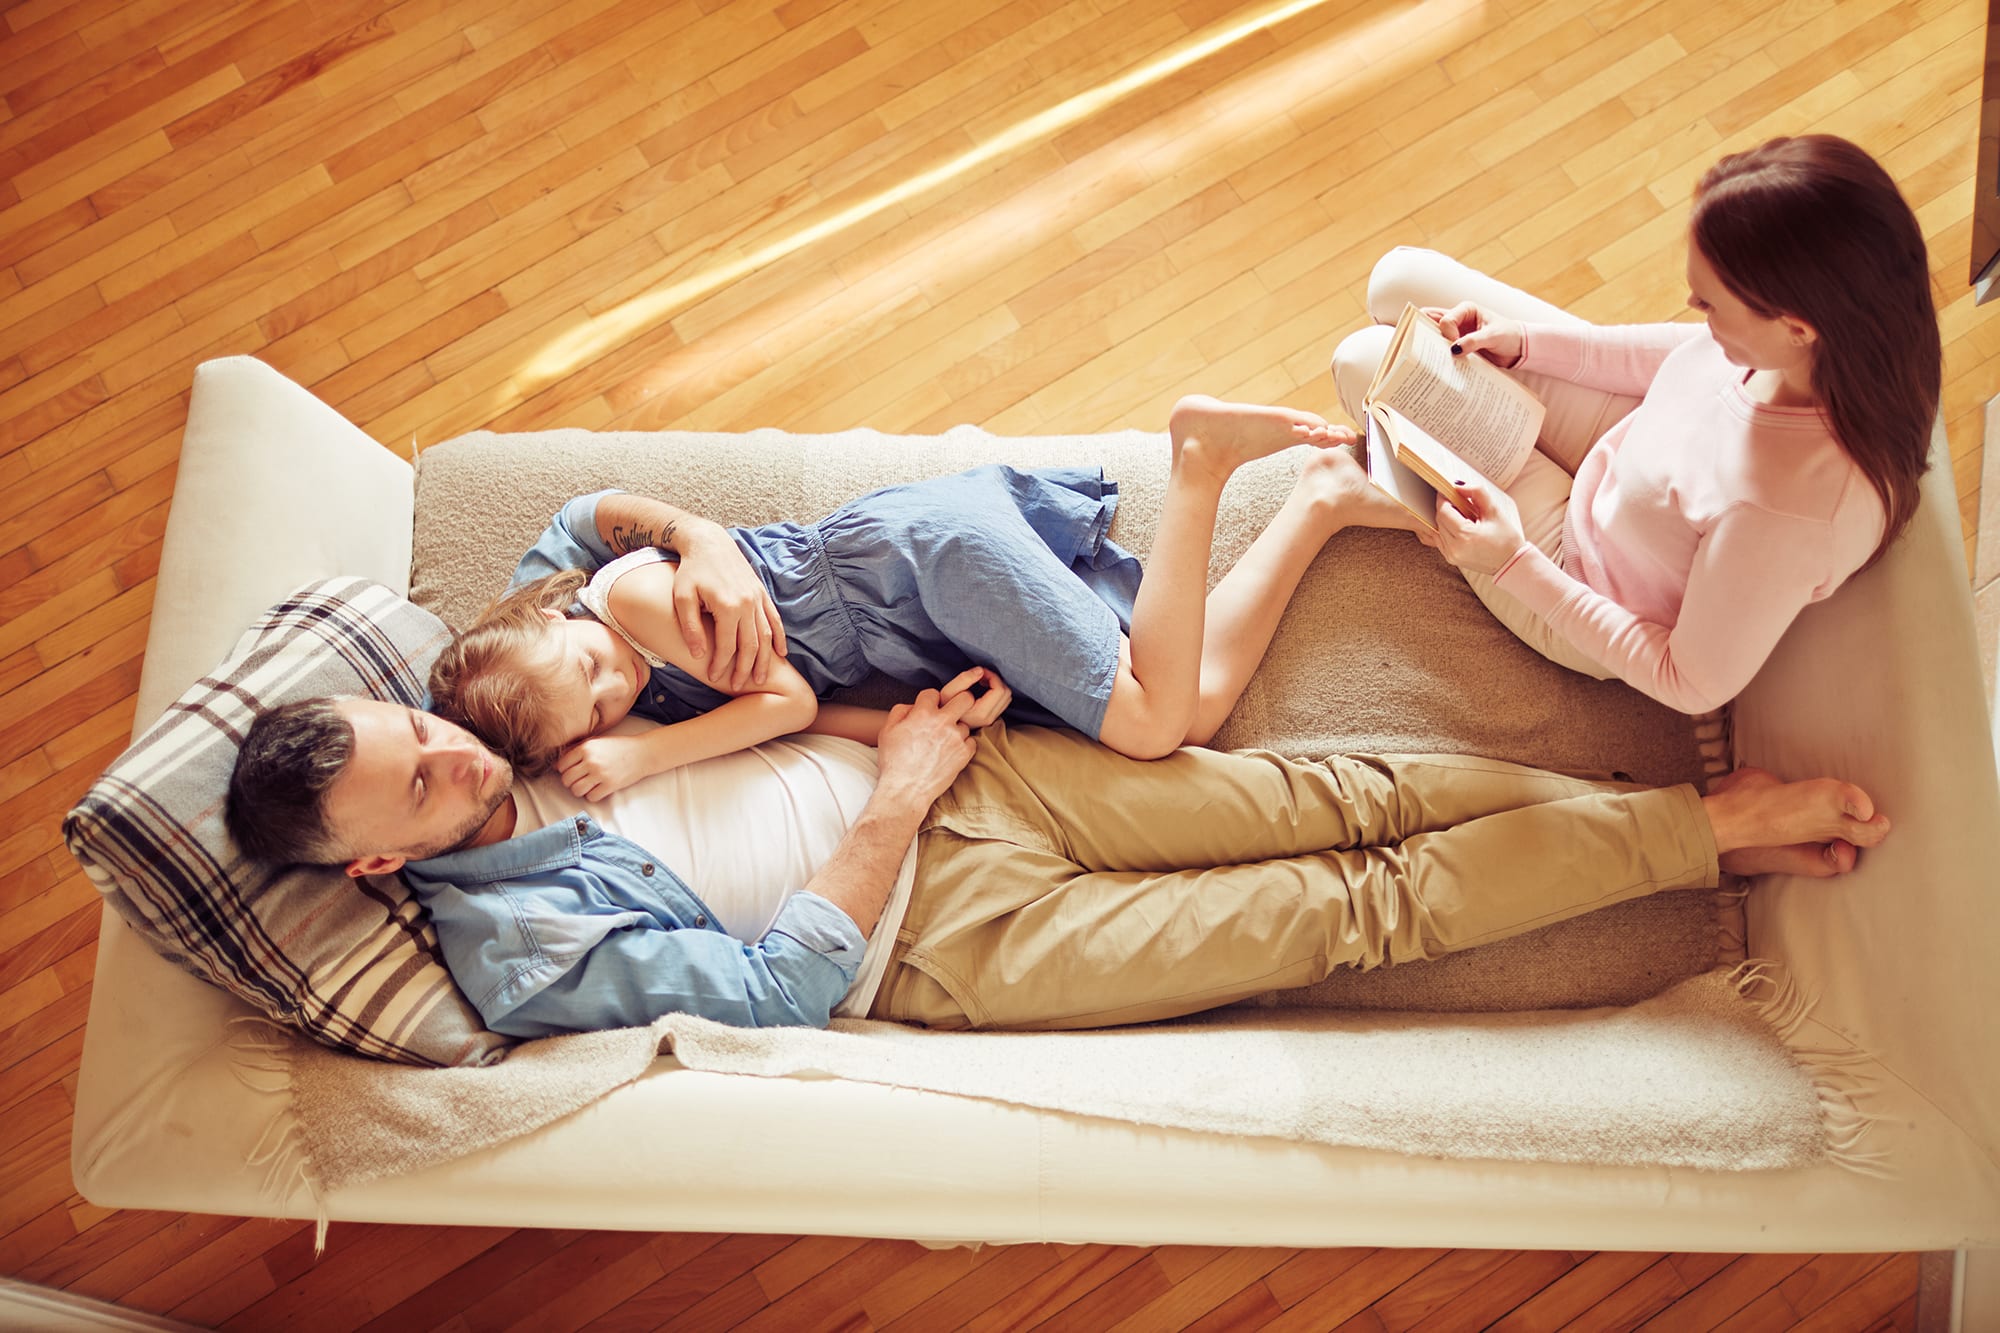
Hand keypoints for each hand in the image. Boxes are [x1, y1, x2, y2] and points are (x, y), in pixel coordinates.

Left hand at [557, 735, 652, 802]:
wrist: (642, 752)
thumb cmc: (617, 747)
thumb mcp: (596, 742)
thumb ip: (575, 750)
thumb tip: (555, 766)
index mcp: (585, 748)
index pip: (561, 765)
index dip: (565, 770)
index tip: (573, 770)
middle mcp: (591, 761)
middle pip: (567, 780)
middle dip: (571, 782)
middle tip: (579, 780)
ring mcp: (601, 774)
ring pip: (576, 790)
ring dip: (580, 790)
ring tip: (588, 785)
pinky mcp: (610, 785)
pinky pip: (591, 797)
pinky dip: (593, 795)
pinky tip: (598, 788)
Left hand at [672, 521, 787, 690]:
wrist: (709, 542)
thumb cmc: (691, 570)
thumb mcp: (682, 597)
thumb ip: (690, 627)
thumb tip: (698, 654)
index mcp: (727, 606)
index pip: (728, 645)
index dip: (721, 664)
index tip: (713, 677)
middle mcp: (747, 603)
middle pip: (750, 645)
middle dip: (745, 669)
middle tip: (739, 687)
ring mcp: (757, 598)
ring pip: (766, 635)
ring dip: (765, 659)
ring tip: (761, 678)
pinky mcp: (761, 593)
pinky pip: (775, 620)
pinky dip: (779, 638)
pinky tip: (781, 654)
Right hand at [875, 688, 977, 806]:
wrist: (906, 790)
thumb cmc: (894, 762)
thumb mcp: (887, 731)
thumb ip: (900, 711)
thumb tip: (913, 706)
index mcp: (922, 713)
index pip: (933, 693)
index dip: (929, 701)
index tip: (929, 709)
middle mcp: (942, 722)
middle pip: (965, 698)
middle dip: (959, 702)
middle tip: (952, 711)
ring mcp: (956, 738)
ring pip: (966, 723)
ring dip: (957, 729)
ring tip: (944, 741)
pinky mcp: (964, 753)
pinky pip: (971, 741)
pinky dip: (963, 745)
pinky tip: (950, 752)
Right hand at [938, 665, 1012, 728]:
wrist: (941, 726)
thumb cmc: (942, 708)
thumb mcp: (948, 692)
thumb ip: (964, 679)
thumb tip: (981, 671)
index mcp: (981, 712)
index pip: (999, 689)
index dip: (992, 676)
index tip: (980, 672)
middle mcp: (989, 718)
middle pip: (1006, 693)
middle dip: (995, 679)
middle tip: (981, 675)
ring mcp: (991, 720)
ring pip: (1006, 698)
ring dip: (997, 685)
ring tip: (981, 681)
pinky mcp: (990, 719)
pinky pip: (1002, 702)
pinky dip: (996, 692)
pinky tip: (983, 689)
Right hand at [1423, 301, 1523, 368]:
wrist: (1518, 349)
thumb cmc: (1509, 336)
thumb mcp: (1493, 336)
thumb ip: (1474, 341)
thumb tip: (1454, 350)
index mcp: (1466, 310)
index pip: (1446, 319)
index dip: (1448, 333)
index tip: (1456, 347)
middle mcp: (1458, 319)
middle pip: (1432, 322)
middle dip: (1426, 334)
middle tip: (1424, 349)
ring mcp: (1456, 333)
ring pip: (1434, 336)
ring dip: (1431, 346)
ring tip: (1429, 359)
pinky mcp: (1457, 346)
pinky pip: (1442, 349)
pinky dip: (1438, 355)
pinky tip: (1437, 364)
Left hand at [1432, 474, 1527, 575]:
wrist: (1511, 563)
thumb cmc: (1506, 539)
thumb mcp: (1494, 511)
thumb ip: (1477, 493)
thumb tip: (1459, 485)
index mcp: (1465, 535)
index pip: (1443, 511)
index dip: (1443, 498)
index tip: (1446, 490)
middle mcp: (1454, 547)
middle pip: (1439, 520)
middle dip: (1444, 507)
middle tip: (1455, 500)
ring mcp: (1451, 555)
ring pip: (1438, 530)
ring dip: (1445, 519)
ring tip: (1460, 514)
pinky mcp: (1451, 559)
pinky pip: (1440, 540)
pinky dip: (1445, 530)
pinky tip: (1458, 525)